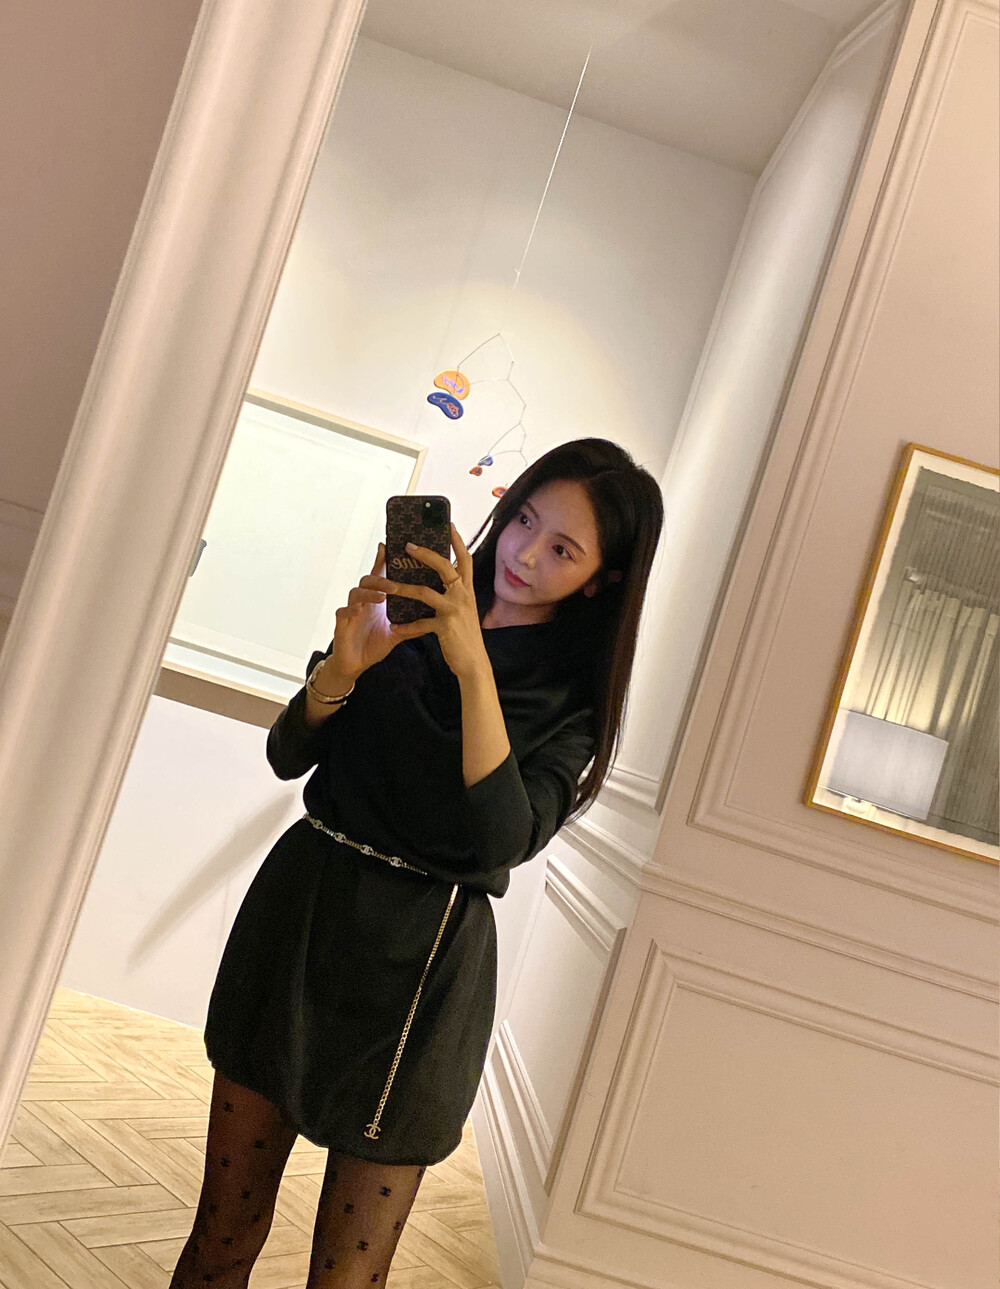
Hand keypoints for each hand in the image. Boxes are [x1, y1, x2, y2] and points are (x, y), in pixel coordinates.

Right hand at [324, 540, 408, 680]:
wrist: (356, 664)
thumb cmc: (374, 644)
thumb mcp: (397, 633)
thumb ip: (413, 622)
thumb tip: (437, 616)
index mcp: (377, 600)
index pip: (381, 576)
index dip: (383, 560)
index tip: (388, 545)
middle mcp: (364, 601)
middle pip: (369, 579)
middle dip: (381, 579)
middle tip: (395, 585)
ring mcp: (351, 610)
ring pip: (356, 592)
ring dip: (369, 593)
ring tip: (382, 597)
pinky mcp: (341, 623)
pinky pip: (343, 611)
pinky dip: (350, 609)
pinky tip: (357, 611)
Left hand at [387, 523, 486, 678]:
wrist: (474, 663)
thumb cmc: (465, 635)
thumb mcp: (463, 610)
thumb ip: (454, 594)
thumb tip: (441, 579)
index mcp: (467, 590)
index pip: (465, 559)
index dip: (457, 541)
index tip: (448, 524)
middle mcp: (463, 595)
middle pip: (445, 567)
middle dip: (426, 554)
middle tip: (408, 545)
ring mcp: (454, 610)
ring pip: (425, 592)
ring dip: (404, 588)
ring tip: (388, 586)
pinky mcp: (445, 626)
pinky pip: (421, 622)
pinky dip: (407, 626)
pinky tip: (395, 627)